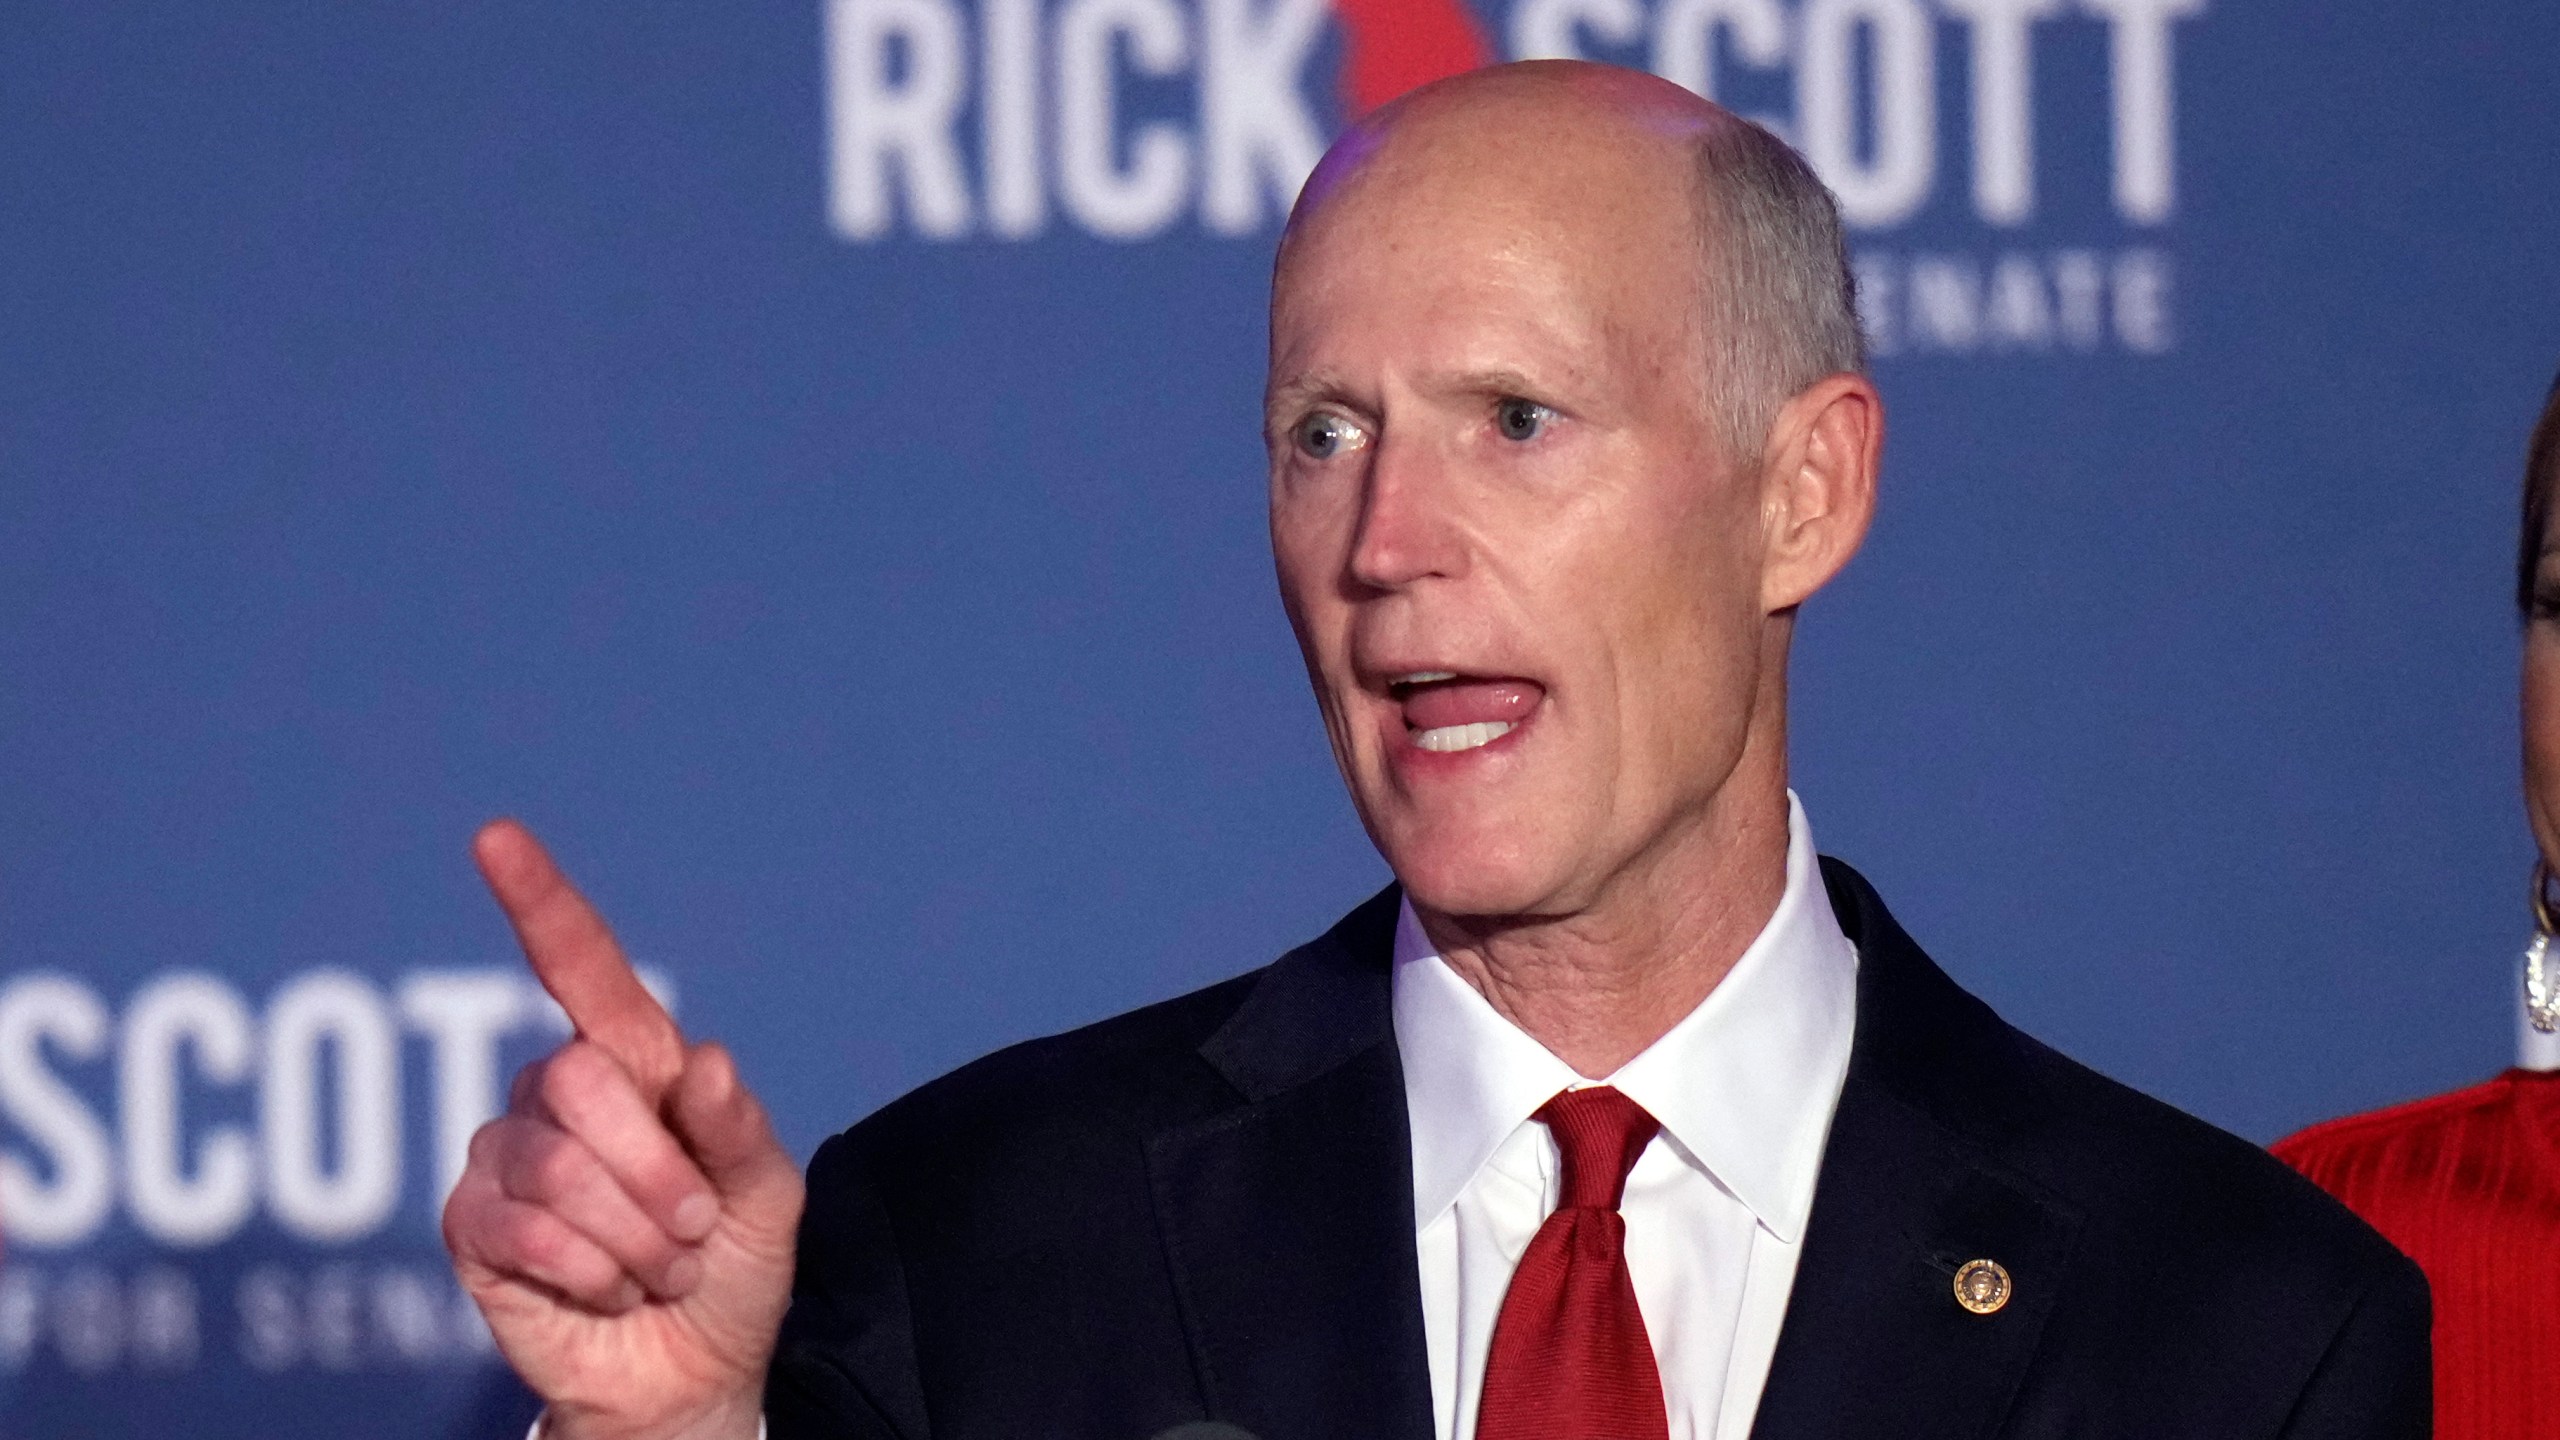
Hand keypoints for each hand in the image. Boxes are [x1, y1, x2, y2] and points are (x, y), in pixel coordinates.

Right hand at [443, 821, 803, 1439]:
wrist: (693, 1373)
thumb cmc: (734, 1267)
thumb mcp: (768, 1199)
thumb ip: (740, 1132)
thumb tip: (703, 1061)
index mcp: (636, 1065)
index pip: (581, 968)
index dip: (541, 903)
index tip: (497, 838)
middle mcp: (560, 1095)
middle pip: (581, 1079)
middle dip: (656, 1172)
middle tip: (692, 1229)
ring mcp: (508, 1155)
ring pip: (554, 1164)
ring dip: (631, 1235)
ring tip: (655, 1264)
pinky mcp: (474, 1226)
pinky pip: (521, 1227)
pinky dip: (587, 1269)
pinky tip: (606, 1289)